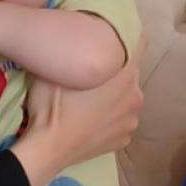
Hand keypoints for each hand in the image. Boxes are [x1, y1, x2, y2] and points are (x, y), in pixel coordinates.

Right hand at [15, 42, 142, 185]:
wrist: (47, 150)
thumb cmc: (52, 106)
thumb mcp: (57, 69)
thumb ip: (74, 52)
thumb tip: (78, 39)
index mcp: (124, 75)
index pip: (139, 44)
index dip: (128, 36)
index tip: (115, 36)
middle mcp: (135, 97)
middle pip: (130, 74)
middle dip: (116, 71)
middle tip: (92, 73)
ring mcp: (131, 122)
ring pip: (126, 100)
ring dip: (114, 97)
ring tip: (90, 101)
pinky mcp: (123, 141)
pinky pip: (120, 121)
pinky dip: (110, 119)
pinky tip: (91, 121)